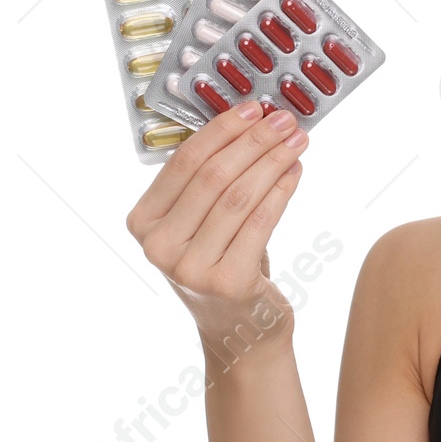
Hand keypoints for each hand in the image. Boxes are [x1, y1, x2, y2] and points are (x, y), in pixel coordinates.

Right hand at [126, 102, 309, 348]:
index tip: (253, 108)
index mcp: (143, 223)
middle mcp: (158, 246)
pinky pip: (259, 223)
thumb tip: (251, 125)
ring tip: (297, 142)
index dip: (222, 131)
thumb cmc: (224, 267)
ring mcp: (190, 267)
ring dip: (272, 162)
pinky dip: (281, 191)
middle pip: (211, 176)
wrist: (241, 332)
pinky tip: (296, 172)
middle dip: (253, 142)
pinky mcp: (226, 282)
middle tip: (284, 121)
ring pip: (237, 197)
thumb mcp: (203, 225)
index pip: (183, 163)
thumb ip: (210, 184)